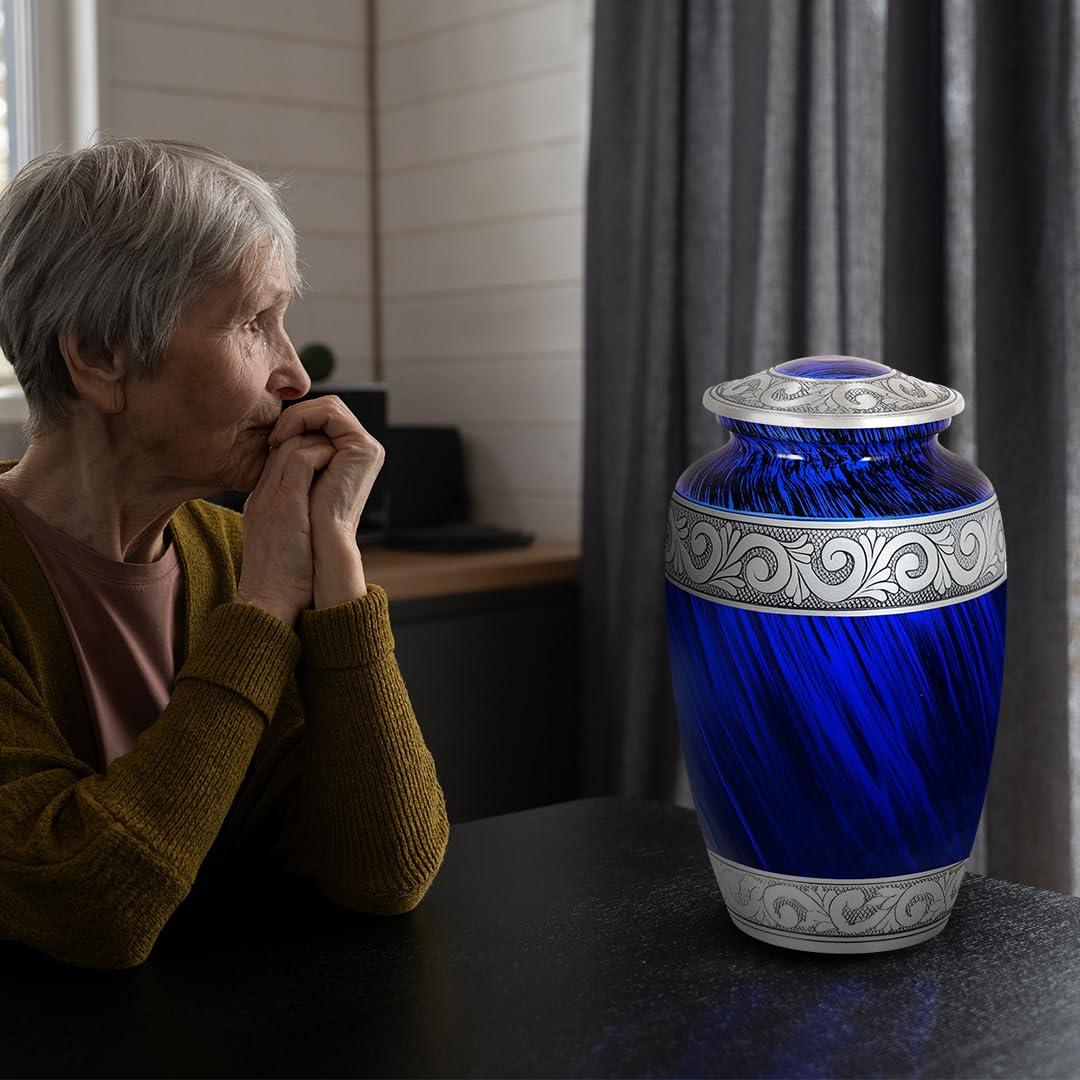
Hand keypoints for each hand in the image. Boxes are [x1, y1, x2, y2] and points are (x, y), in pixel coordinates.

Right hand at [235, 430, 337, 626]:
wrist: (269, 600)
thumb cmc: (282, 580)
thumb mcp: (282, 543)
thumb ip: (292, 523)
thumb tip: (316, 517)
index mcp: (260, 503)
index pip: (277, 458)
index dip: (302, 450)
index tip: (326, 457)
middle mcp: (262, 494)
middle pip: (282, 445)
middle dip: (312, 440)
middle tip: (336, 449)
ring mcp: (271, 496)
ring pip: (290, 445)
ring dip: (319, 445)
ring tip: (339, 455)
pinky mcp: (286, 503)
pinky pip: (302, 459)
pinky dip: (322, 455)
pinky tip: (337, 463)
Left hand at [267, 396, 384, 549]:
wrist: (318, 546)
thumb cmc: (304, 522)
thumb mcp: (299, 480)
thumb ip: (298, 454)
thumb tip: (283, 433)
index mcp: (351, 458)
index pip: (323, 419)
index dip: (296, 421)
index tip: (272, 441)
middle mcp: (362, 450)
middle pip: (327, 408)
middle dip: (296, 415)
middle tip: (273, 437)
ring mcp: (366, 448)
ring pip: (328, 406)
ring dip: (297, 416)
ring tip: (277, 437)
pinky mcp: (363, 448)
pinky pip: (330, 413)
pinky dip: (303, 417)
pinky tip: (285, 437)